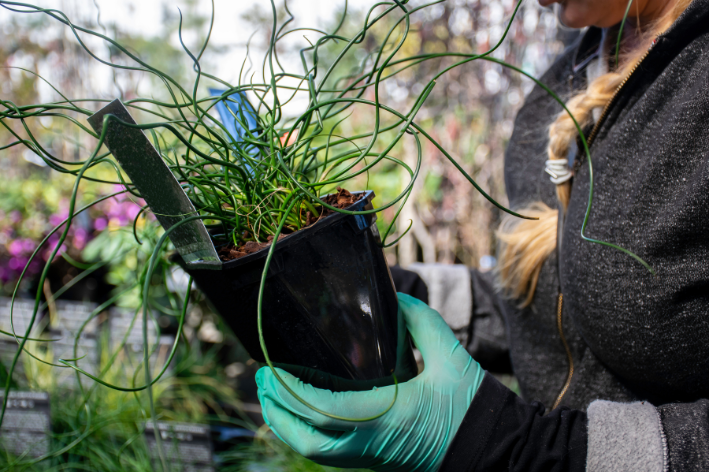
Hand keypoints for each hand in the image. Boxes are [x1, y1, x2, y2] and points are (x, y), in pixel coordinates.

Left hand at [256, 293, 483, 471]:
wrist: (491, 451)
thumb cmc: (472, 407)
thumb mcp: (452, 357)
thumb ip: (421, 323)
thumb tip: (395, 299)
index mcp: (386, 418)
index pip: (324, 411)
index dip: (292, 392)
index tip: (273, 370)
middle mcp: (371, 443)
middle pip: (308, 440)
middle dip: (278, 411)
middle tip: (262, 380)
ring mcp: (371, 457)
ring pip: (315, 453)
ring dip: (287, 426)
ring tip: (273, 396)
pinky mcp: (375, 461)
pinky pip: (329, 455)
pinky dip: (305, 435)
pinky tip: (302, 415)